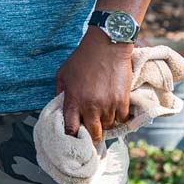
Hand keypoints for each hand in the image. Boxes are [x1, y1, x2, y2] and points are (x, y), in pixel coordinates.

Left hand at [54, 29, 133, 143]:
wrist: (106, 46)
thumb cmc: (82, 58)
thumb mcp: (63, 73)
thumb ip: (60, 93)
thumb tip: (60, 109)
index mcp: (73, 100)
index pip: (70, 129)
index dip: (73, 136)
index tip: (75, 138)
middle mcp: (90, 106)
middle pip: (93, 133)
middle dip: (92, 135)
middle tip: (93, 132)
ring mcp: (107, 105)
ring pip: (108, 125)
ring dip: (106, 121)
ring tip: (104, 111)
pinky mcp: (122, 101)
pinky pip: (122, 119)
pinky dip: (119, 116)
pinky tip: (115, 107)